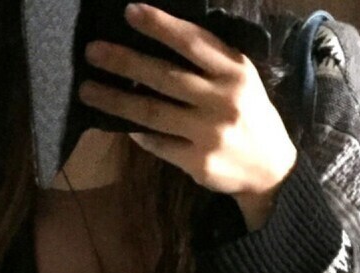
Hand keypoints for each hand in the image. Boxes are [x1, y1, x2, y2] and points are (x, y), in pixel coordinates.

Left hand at [79, 2, 297, 226]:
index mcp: (235, 70)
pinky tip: (120, 125)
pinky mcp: (199, 162)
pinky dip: (138, 133)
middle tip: (92, 52)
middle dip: (125, 62)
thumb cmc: (248, 115)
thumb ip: (208, 63)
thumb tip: (155, 48)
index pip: (192, 41)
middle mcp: (223, 99)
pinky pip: (159, 143)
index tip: (129, 12)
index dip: (160, 25)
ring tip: (88, 91)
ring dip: (116, 100)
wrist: (271, 170)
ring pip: (153, 112)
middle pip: (164, 76)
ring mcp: (210, 133)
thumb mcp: (239, 80)